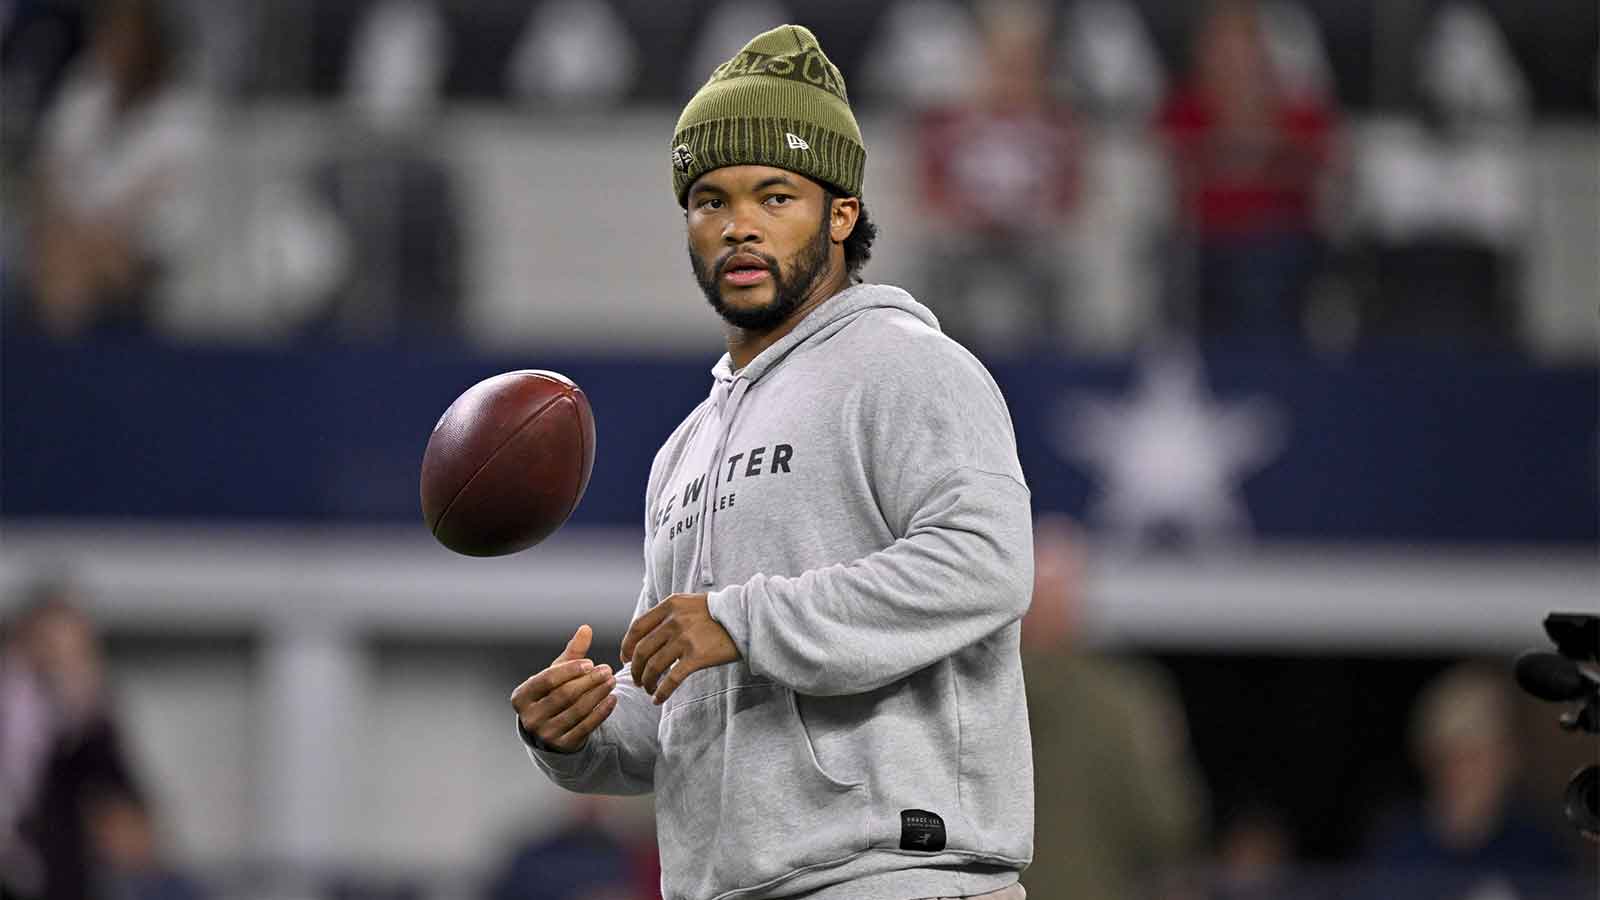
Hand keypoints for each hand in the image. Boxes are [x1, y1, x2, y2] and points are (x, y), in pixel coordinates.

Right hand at [509, 625, 616, 752]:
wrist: (549, 730)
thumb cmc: (552, 694)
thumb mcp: (557, 674)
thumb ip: (572, 653)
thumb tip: (586, 628)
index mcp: (521, 697)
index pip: (547, 679)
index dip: (570, 670)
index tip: (591, 663)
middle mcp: (530, 717)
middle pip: (564, 695)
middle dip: (589, 681)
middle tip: (607, 670)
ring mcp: (545, 734)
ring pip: (577, 711)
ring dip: (598, 694)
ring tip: (613, 681)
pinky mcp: (563, 745)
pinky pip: (586, 727)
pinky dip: (601, 712)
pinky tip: (613, 699)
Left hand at [620, 593, 739, 704]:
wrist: (748, 619)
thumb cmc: (719, 614)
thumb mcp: (690, 605)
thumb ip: (669, 615)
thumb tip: (647, 637)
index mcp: (670, 606)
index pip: (637, 627)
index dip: (627, 645)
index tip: (626, 658)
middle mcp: (674, 621)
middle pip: (642, 650)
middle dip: (635, 669)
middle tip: (637, 680)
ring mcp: (685, 639)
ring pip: (653, 666)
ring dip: (647, 681)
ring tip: (648, 689)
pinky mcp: (696, 656)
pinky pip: (671, 679)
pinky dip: (661, 691)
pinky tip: (658, 699)